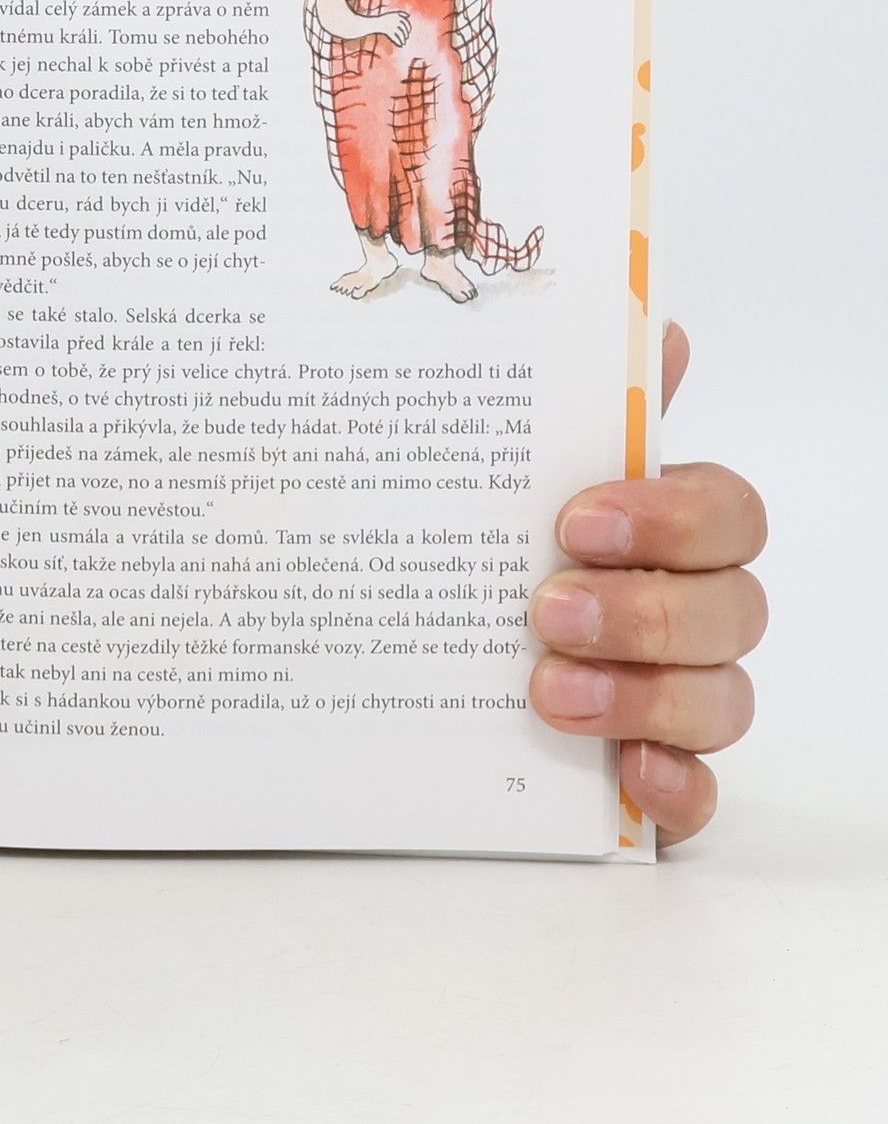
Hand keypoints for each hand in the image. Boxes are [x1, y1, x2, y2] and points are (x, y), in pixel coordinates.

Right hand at [368, 10, 410, 46]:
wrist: (373, 23)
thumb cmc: (382, 20)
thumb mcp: (392, 15)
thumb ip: (400, 14)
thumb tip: (408, 15)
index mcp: (396, 15)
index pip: (406, 22)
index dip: (408, 27)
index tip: (409, 31)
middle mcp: (394, 20)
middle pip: (403, 28)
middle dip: (405, 34)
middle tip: (406, 38)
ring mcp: (391, 26)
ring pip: (400, 34)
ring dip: (402, 39)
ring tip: (404, 43)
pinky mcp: (387, 31)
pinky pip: (394, 37)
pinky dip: (398, 42)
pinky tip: (400, 45)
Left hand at [529, 323, 766, 844]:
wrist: (391, 635)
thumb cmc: (484, 537)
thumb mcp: (502, 463)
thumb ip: (573, 404)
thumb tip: (649, 328)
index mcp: (664, 525)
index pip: (726, 512)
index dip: (670, 517)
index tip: (576, 519)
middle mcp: (687, 607)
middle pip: (734, 609)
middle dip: (647, 610)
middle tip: (551, 609)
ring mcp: (677, 694)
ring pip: (723, 701)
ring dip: (645, 695)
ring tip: (549, 690)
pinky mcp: (653, 773)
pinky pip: (701, 796)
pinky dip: (675, 789)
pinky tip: (625, 777)